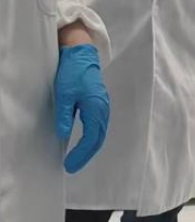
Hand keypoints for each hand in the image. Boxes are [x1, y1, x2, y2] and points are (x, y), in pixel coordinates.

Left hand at [54, 44, 109, 173]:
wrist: (82, 55)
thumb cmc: (72, 72)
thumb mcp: (63, 94)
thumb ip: (64, 116)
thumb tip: (63, 135)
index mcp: (96, 110)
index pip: (90, 139)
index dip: (80, 154)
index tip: (69, 165)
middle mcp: (103, 112)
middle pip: (98, 140)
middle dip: (86, 156)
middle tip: (72, 166)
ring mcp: (104, 109)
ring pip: (100, 135)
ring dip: (90, 149)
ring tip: (77, 158)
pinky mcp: (101, 106)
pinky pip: (99, 128)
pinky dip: (92, 139)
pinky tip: (83, 143)